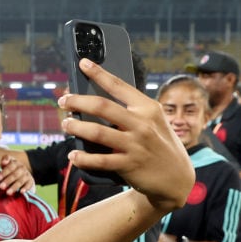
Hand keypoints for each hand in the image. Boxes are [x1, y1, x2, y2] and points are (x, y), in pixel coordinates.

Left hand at [0, 152, 35, 194]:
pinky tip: (21, 192)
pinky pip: (28, 184)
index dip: (4, 172)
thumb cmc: (9, 172)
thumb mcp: (4, 167)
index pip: (10, 166)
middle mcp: (21, 167)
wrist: (24, 175)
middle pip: (14, 174)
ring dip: (14, 187)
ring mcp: (26, 174)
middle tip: (1, 187)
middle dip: (7, 181)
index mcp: (14, 162)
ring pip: (20, 180)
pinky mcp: (30, 181)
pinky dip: (25, 188)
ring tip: (7, 193)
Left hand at [58, 59, 192, 211]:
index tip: (83, 63)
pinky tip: (73, 155)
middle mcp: (142, 124)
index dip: (98, 73)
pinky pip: (100, 161)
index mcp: (148, 108)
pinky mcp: (129, 165)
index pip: (119, 85)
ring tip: (66, 124)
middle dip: (77, 101)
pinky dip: (83, 158)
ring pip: (97, 132)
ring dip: (76, 127)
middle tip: (63, 101)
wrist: (176, 178)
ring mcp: (135, 145)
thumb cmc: (159, 145)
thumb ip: (132, 113)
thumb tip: (97, 105)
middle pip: (102, 107)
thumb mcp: (154, 122)